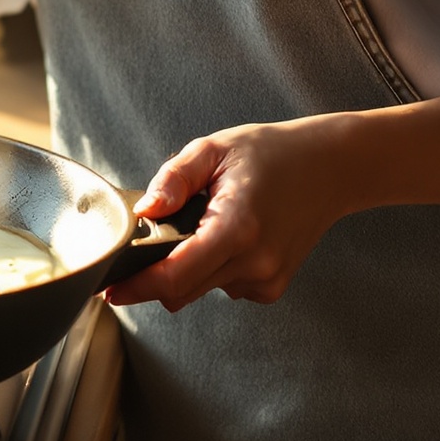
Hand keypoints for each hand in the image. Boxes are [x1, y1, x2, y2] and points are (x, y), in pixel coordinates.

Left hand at [104, 116, 356, 311]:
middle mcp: (254, 262)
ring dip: (186, 268)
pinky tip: (228, 236)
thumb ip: (174, 179)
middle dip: (152, 277)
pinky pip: (224, 287)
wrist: (330, 169)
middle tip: (141, 248)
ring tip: (203, 223)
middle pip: (181, 291)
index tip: (109, 290)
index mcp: (235, 227)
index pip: (174, 275)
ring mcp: (266, 279)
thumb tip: (144, 211)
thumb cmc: (271, 152)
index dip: (137, 286)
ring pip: (200, 290)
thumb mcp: (214, 149)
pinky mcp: (272, 287)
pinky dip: (213, 269)